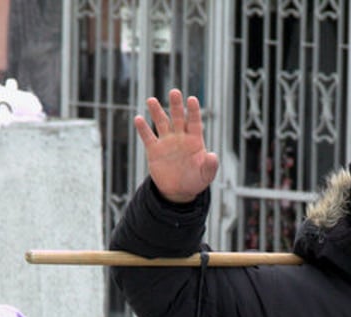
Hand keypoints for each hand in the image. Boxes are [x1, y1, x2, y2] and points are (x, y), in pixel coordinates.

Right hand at [134, 89, 219, 203]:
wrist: (178, 190)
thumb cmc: (195, 180)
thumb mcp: (206, 175)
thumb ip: (210, 166)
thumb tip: (212, 156)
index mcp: (195, 140)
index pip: (195, 122)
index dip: (194, 111)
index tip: (192, 99)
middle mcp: (180, 137)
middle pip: (178, 117)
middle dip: (176, 105)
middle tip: (174, 92)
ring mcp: (166, 142)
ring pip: (161, 123)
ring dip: (156, 112)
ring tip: (151, 100)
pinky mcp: (154, 150)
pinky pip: (148, 137)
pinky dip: (143, 129)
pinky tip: (138, 119)